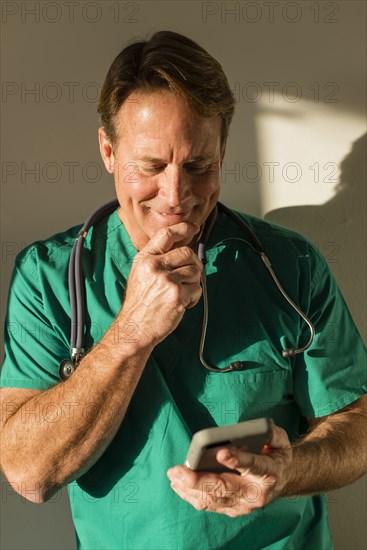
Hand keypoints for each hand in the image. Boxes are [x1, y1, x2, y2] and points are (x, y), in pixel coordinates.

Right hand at [118, 222, 203, 347]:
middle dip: (194, 265)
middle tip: (189, 278)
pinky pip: (197, 289)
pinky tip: (182, 304)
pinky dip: (194, 298)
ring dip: (193, 284)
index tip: (193, 227)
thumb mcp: (141, 274)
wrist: (134, 328)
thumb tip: (183, 250)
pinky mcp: (177, 294)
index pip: (166, 235)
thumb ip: (158, 260)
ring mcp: (166, 280)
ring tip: (181, 294)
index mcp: (145, 259)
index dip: (183, 228)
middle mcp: (154, 266)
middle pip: (188, 253)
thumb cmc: (140, 303)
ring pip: (195, 271)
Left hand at [167, 425, 292, 516]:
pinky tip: (178, 485)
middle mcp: (255, 493)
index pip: (253, 466)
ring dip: (190, 488)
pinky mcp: (231, 508)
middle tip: (179, 471)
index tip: (220, 453)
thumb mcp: (280, 441)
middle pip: (225, 488)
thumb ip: (270, 433)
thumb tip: (258, 429)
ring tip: (174, 476)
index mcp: (270, 473)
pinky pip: (209, 504)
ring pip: (213, 499)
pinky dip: (192, 495)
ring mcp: (242, 504)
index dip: (237, 460)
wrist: (281, 481)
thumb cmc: (275, 455)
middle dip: (200, 480)